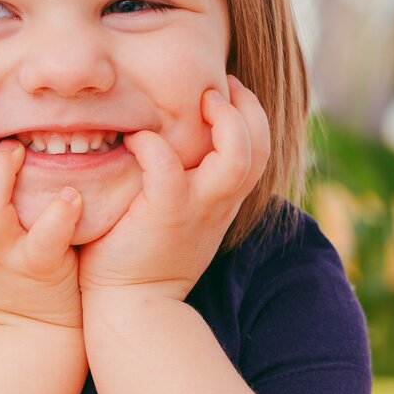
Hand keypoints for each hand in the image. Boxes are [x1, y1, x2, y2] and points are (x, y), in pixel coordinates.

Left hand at [78, 75, 271, 301]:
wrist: (132, 306)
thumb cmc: (142, 256)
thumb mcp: (176, 216)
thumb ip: (183, 183)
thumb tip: (165, 141)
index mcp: (223, 200)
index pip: (259, 148)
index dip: (250, 114)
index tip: (225, 92)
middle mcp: (219, 202)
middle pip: (261, 146)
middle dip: (247, 107)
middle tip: (219, 86)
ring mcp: (197, 208)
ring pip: (237, 156)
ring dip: (224, 121)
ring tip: (199, 101)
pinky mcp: (165, 213)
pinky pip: (167, 165)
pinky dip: (152, 144)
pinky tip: (135, 140)